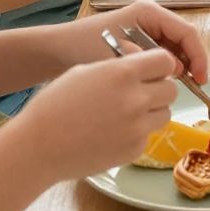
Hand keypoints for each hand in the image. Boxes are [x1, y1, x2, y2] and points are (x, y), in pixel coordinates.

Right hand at [23, 47, 179, 179]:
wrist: (38, 147)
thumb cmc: (55, 104)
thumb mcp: (85, 71)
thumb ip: (118, 67)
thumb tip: (140, 65)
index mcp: (123, 73)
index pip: (165, 60)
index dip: (159, 65)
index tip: (151, 70)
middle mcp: (136, 99)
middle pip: (171, 89)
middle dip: (158, 89)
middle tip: (140, 92)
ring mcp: (137, 127)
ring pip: (165, 114)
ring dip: (152, 111)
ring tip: (127, 113)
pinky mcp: (134, 150)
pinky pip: (148, 135)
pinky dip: (137, 133)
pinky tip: (113, 132)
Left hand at [72, 0, 207, 83]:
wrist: (60, 50)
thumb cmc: (84, 47)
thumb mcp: (119, 55)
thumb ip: (150, 61)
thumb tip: (177, 71)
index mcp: (150, 12)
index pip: (187, 32)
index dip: (198, 56)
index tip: (200, 80)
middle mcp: (153, 16)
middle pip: (185, 39)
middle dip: (191, 63)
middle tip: (192, 87)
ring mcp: (148, 28)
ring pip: (176, 48)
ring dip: (180, 67)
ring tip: (174, 87)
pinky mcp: (142, 40)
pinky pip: (163, 54)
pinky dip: (166, 69)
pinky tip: (161, 84)